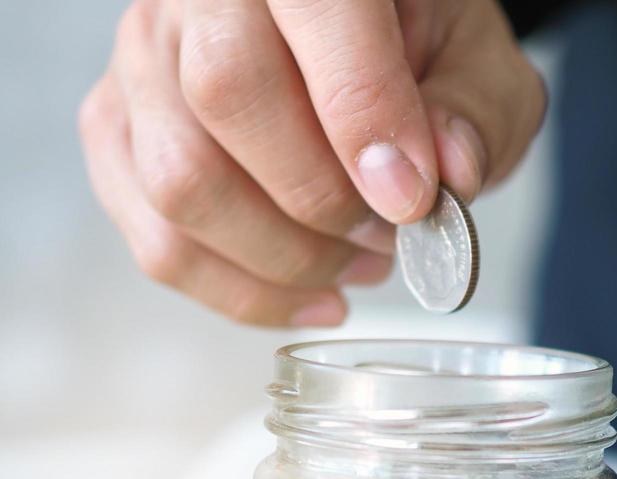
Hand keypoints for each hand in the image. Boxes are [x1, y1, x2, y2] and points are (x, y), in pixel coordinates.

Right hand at [80, 0, 544, 325]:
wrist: (356, 45)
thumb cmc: (415, 48)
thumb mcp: (479, 61)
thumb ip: (476, 108)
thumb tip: (448, 173)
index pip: (313, 15)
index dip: (364, 119)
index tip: (412, 200)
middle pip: (227, 95)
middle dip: (323, 200)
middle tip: (388, 233)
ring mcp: (143, 59)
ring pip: (181, 181)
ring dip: (286, 257)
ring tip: (360, 263)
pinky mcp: (118, 131)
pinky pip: (158, 240)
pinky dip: (245, 291)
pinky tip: (312, 293)